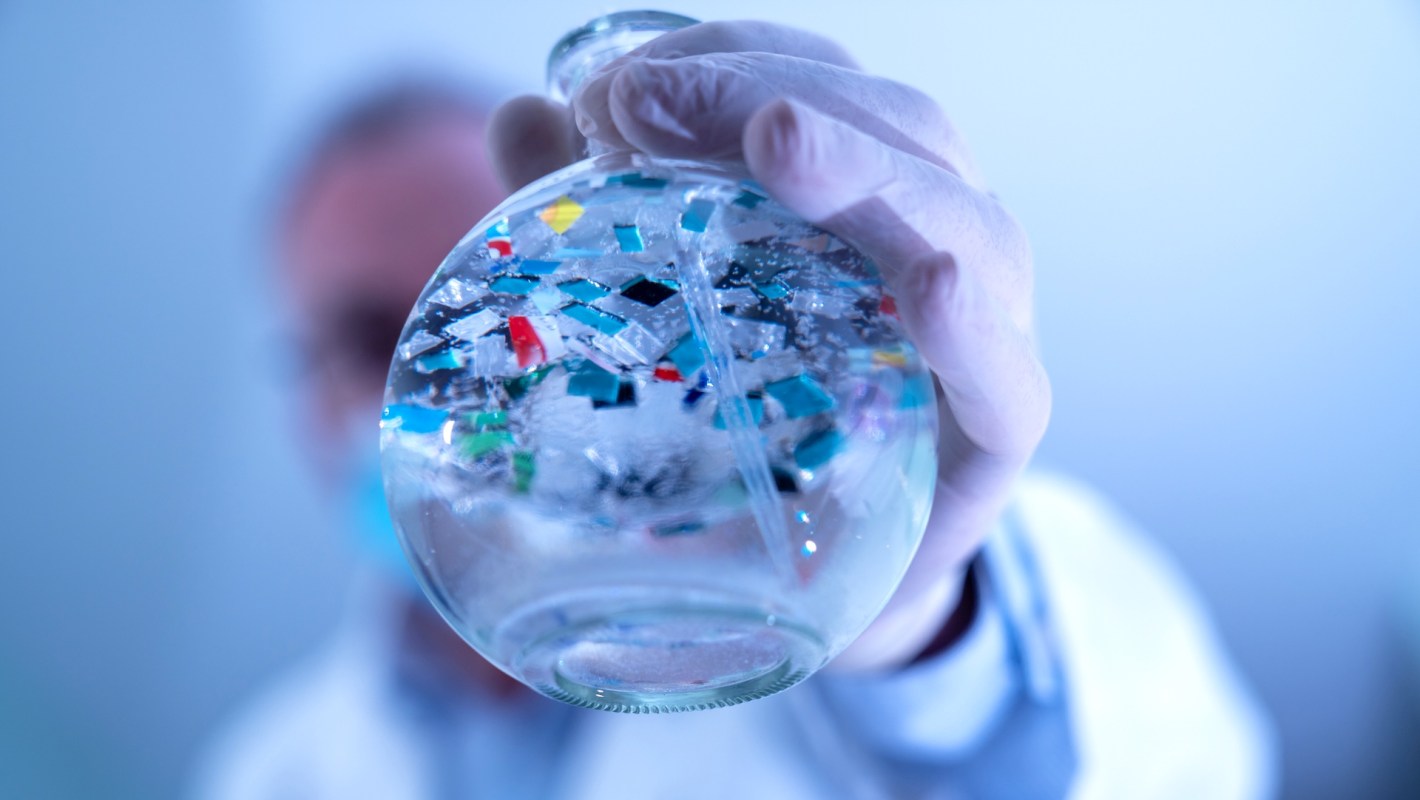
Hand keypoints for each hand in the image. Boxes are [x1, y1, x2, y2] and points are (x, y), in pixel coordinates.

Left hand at [488, 21, 1050, 670]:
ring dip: (868, 172)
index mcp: (865, 190)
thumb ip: (601, 215)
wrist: (808, 581)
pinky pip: (1004, 376)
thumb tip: (520, 115)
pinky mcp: (996, 434)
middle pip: (892, 128)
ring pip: (963, 221)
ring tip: (778, 143)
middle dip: (767, 93)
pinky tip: (929, 288)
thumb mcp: (658, 312)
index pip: (814, 83)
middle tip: (646, 101)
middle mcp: (937, 237)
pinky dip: (974, 326)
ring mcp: (983, 331)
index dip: (724, 59)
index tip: (611, 85)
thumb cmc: (739, 429)